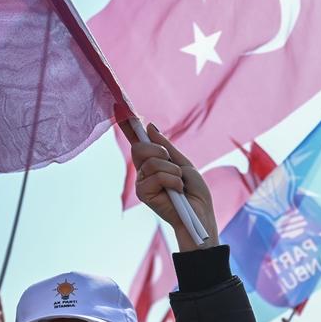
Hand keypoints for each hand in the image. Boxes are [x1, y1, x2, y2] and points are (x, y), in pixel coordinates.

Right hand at [131, 124, 218, 250]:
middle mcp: (144, 172)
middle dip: (161, 152)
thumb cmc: (195, 193)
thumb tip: (150, 126)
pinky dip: (173, 181)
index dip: (129, 126)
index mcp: (153, 163)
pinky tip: (177, 192)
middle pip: (140, 148)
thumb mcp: (184, 164)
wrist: (201, 215)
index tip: (119, 107)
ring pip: (152, 162)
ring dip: (173, 172)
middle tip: (175, 167)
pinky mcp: (144, 194)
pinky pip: (156, 176)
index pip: (137, 141)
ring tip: (180, 185)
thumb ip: (167, 147)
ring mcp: (142, 183)